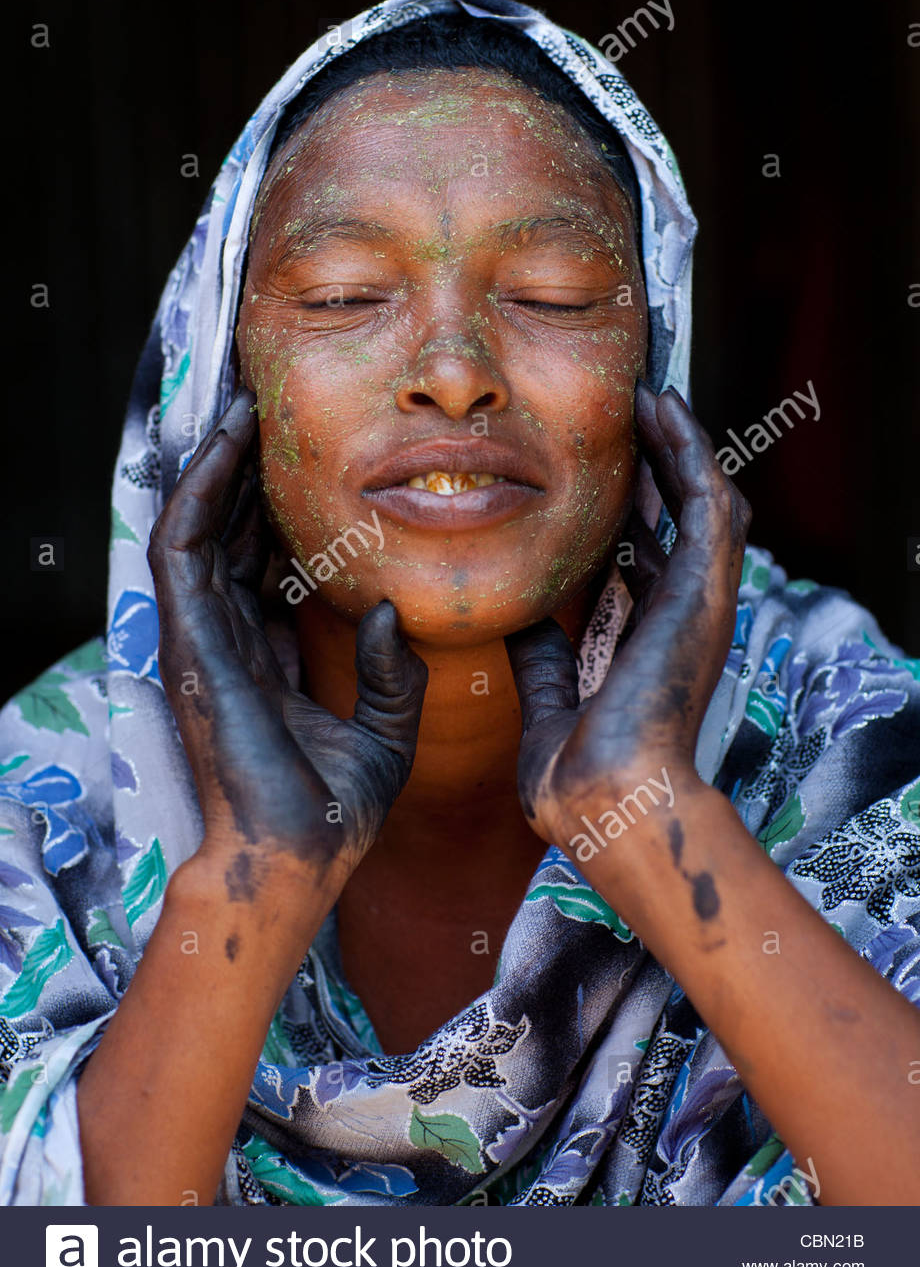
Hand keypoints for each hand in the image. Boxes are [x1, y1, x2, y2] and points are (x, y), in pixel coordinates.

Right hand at [147, 388, 427, 881]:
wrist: (298, 859)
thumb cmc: (332, 811)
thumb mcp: (384, 732)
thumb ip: (393, 674)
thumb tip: (394, 611)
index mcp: (263, 660)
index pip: (259, 569)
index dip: (273, 516)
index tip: (303, 466)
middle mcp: (226, 641)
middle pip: (224, 538)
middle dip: (240, 474)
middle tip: (267, 413)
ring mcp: (201, 638)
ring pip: (194, 528)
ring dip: (214, 466)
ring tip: (242, 407)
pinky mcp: (191, 638)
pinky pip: (182, 545)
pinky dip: (199, 490)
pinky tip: (226, 443)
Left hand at [504, 382, 750, 845]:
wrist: (603, 799)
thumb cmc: (579, 772)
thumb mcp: (552, 700)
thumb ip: (544, 659)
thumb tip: (519, 619)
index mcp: (652, 641)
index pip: (649, 558)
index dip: (631, 513)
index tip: (602, 476)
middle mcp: (683, 613)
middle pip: (681, 520)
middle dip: (658, 467)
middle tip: (630, 417)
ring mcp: (700, 598)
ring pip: (704, 498)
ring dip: (677, 445)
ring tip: (649, 397)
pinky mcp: (705, 584)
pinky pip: (707, 497)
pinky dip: (689, 448)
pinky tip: (663, 407)